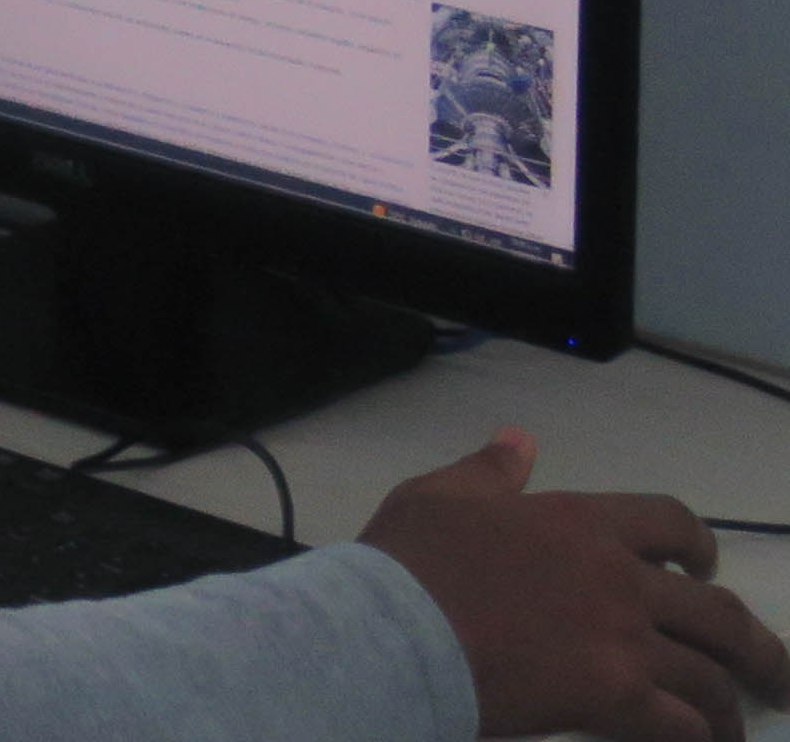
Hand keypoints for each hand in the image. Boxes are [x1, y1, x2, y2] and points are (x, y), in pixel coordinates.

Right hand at [360, 427, 786, 741]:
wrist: (398, 630)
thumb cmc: (413, 561)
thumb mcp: (440, 495)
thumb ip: (489, 470)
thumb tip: (520, 440)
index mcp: (581, 523)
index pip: (668, 521)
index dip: (698, 545)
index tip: (705, 566)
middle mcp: (620, 579)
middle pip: (718, 612)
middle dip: (755, 646)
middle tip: (770, 671)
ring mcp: (625, 642)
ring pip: (709, 676)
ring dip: (731, 704)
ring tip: (737, 726)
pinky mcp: (618, 698)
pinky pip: (682, 725)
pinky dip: (699, 738)